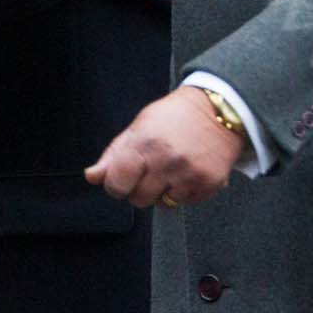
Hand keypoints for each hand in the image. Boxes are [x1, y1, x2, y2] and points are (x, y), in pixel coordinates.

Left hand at [85, 86, 243, 207]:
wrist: (221, 108)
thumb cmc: (176, 115)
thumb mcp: (140, 126)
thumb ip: (114, 154)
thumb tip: (92, 177)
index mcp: (145, 144)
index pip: (116, 185)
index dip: (116, 183)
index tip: (124, 176)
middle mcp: (167, 161)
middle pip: (138, 200)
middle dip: (141, 188)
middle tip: (154, 168)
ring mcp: (189, 174)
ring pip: (163, 204)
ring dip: (165, 191)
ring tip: (174, 168)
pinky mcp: (209, 182)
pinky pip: (187, 202)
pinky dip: (186, 190)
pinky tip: (191, 170)